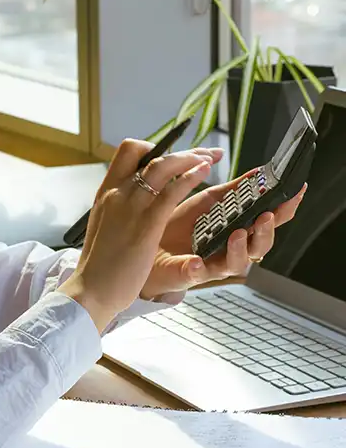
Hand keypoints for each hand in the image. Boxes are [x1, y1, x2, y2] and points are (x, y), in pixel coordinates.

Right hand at [59, 139, 214, 332]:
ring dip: (190, 158)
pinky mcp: (146, 225)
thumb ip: (117, 208)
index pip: (127, 153)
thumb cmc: (99, 264)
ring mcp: (130, 207)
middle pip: (147, 153)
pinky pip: (171, 192)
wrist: (91, 290)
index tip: (172, 155)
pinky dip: (190, 177)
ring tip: (210, 158)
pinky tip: (205, 173)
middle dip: (179, 149)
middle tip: (202, 152)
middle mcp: (116, 193)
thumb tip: (130, 200)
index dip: (152, 149)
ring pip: (162, 167)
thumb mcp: (104, 225)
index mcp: (106, 192)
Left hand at [140, 166, 306, 301]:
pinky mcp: (191, 273)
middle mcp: (232, 249)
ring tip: (237, 234)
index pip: (270, 220)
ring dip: (240, 249)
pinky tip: (196, 261)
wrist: (151, 244)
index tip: (295, 191)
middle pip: (261, 245)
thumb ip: (236, 190)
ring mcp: (214, 263)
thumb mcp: (211, 201)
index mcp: (240, 229)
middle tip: (266, 216)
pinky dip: (199, 268)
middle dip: (267, 231)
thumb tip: (260, 173)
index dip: (286, 208)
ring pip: (238, 263)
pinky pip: (197, 274)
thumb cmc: (184, 225)